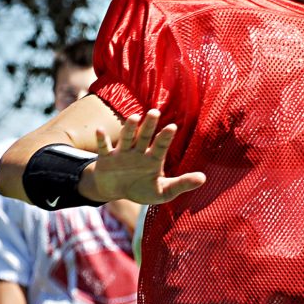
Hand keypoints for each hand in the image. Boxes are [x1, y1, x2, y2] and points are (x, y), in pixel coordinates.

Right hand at [89, 109, 205, 204]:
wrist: (114, 189)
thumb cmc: (141, 188)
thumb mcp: (163, 191)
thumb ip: (182, 184)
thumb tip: (204, 178)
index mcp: (153, 158)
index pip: (161, 146)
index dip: (166, 137)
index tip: (172, 126)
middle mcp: (139, 152)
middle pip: (145, 136)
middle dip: (149, 125)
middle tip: (155, 112)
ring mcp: (122, 153)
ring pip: (127, 138)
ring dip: (129, 128)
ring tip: (134, 117)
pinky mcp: (106, 159)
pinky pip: (104, 148)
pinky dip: (102, 140)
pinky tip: (100, 131)